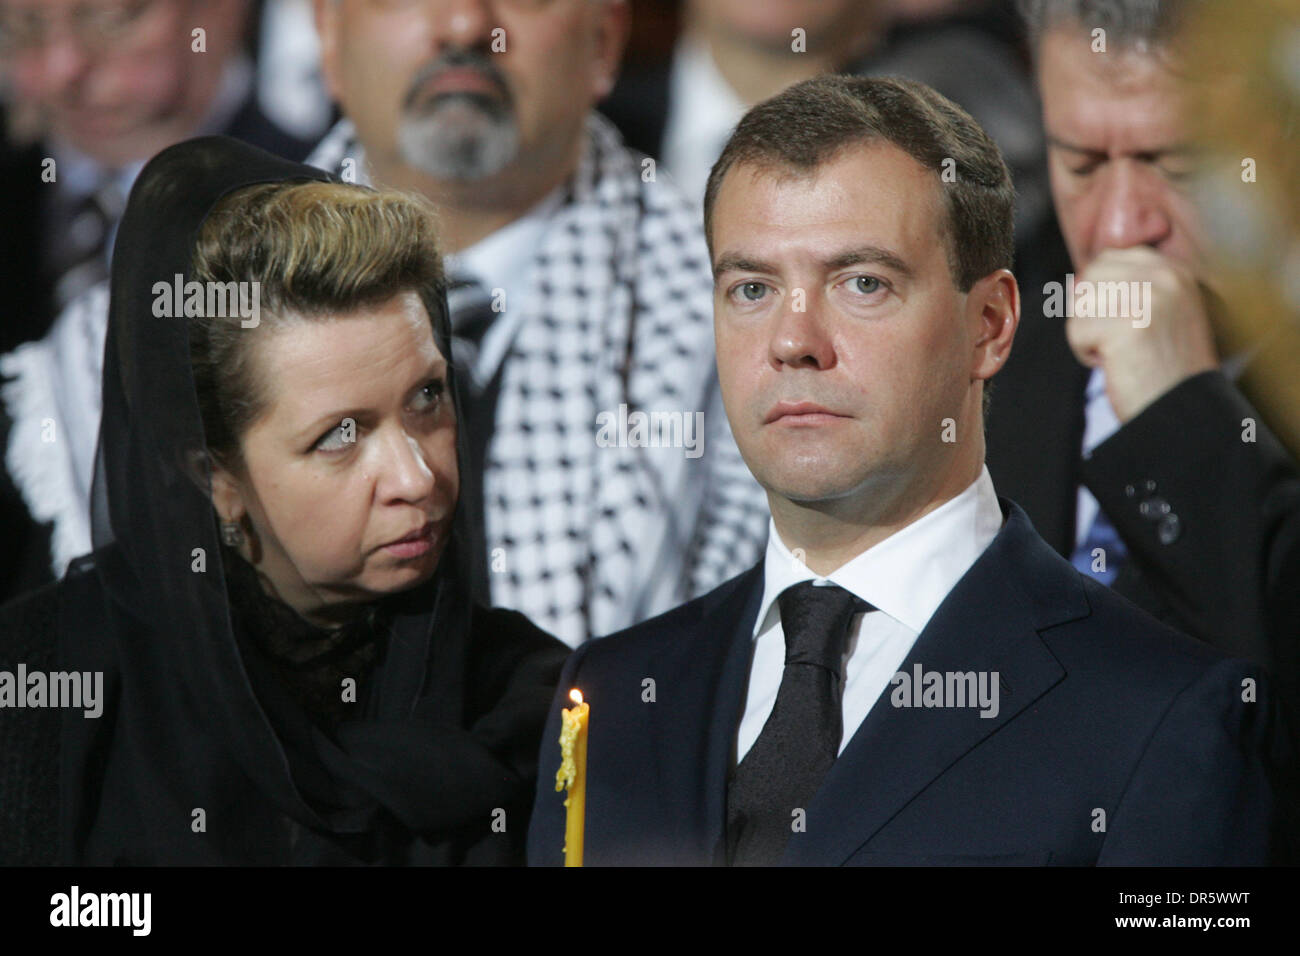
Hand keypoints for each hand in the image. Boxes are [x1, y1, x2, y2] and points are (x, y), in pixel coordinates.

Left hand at [1065, 247, 1218, 421]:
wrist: (1184, 409)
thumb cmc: (1164, 367)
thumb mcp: (1157, 313)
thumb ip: (1125, 287)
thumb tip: (1075, 281)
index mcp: (1175, 270)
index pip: (1108, 259)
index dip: (1101, 294)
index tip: (1124, 323)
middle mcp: (1166, 276)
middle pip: (1089, 278)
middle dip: (1092, 314)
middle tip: (1121, 341)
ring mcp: (1149, 298)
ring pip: (1080, 304)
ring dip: (1089, 336)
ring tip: (1122, 354)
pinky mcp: (1129, 325)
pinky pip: (1077, 331)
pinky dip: (1087, 354)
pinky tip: (1117, 364)